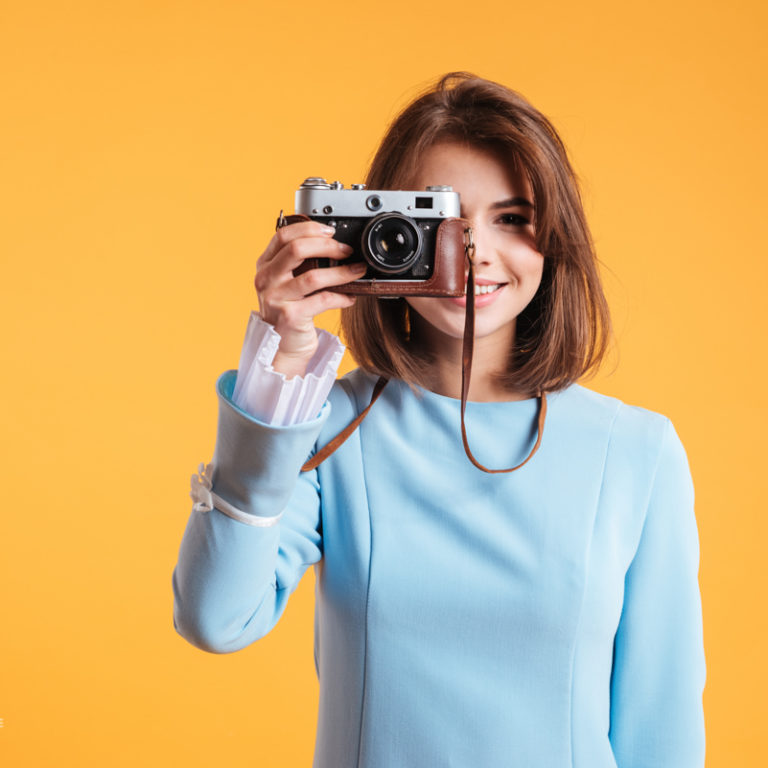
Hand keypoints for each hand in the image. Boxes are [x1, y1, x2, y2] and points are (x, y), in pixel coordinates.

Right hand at [254, 221, 366, 377]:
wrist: (282, 347)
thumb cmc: (289, 311)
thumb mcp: (286, 283)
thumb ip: (298, 264)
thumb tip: (333, 244)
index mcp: (265, 265)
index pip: (283, 235)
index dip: (309, 229)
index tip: (331, 232)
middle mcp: (266, 279)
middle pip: (297, 249)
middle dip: (327, 246)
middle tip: (346, 250)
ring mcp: (276, 298)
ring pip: (313, 276)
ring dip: (341, 272)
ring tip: (357, 271)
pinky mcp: (291, 316)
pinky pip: (323, 300)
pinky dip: (341, 296)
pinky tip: (350, 296)